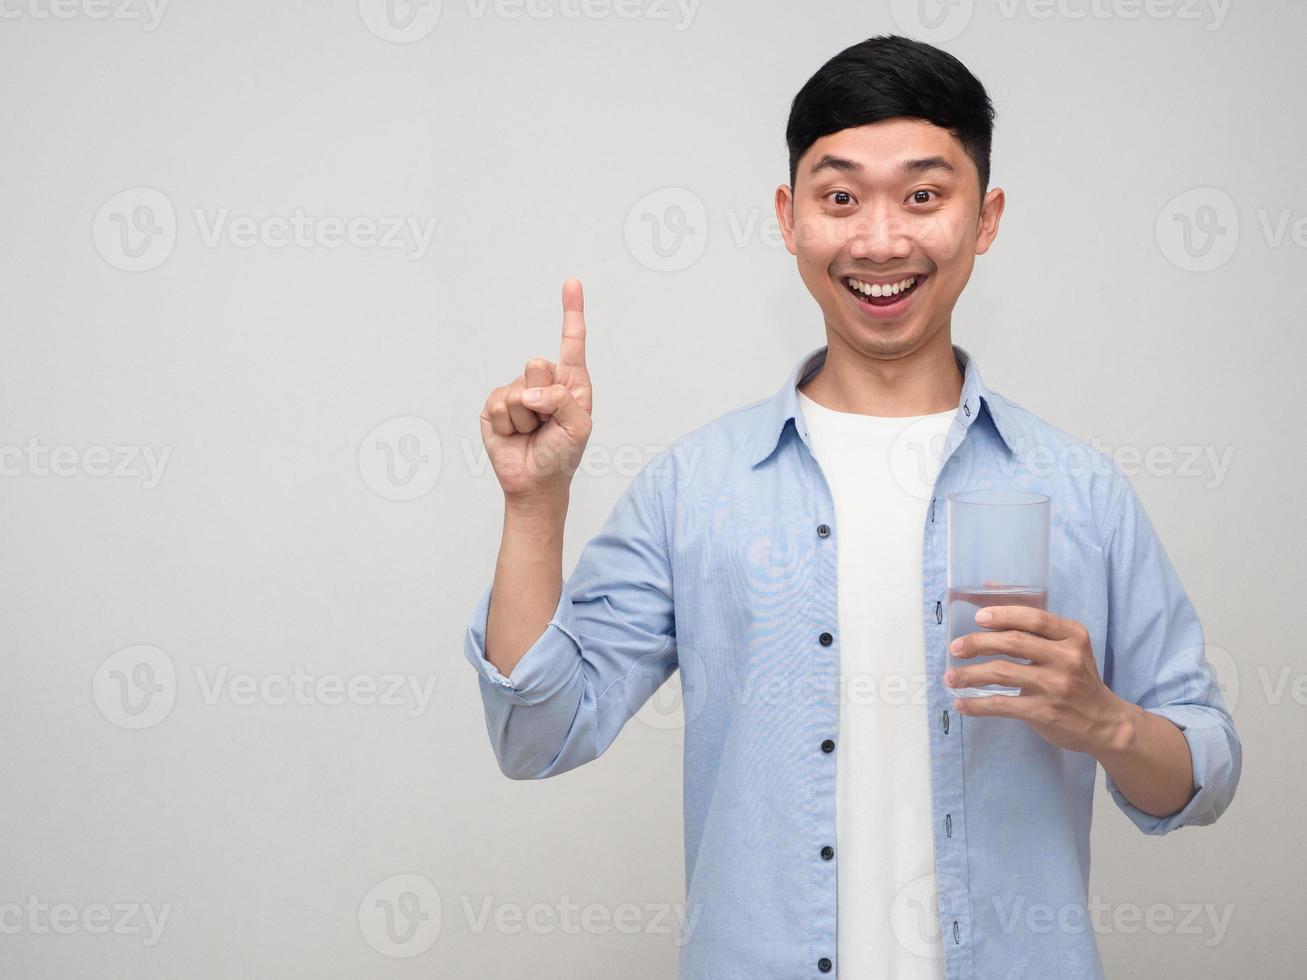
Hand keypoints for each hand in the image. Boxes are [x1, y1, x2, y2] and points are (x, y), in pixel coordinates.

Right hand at [481, 278, 593, 500]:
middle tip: (547, 423)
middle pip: (537, 365)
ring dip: (526, 419)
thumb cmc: (562, 455)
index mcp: (571, 382)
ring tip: (533, 434)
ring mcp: (518, 393)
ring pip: (516, 390)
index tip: (572, 283)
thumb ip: (561, 401)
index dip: (571, 312)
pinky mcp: (495, 407)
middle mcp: (544, 382)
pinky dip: (508, 425)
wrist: (535, 483)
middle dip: (542, 398)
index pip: (572, 342)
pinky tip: (515, 435)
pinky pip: (497, 405)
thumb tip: (528, 393)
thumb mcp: (578, 427)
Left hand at [944, 604, 1130, 755]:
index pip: (1034, 618)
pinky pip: (1003, 704)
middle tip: (955, 648)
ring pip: (1003, 673)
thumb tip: (988, 589)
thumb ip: (1033, 623)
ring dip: (970, 675)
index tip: (978, 617)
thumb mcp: (1067, 646)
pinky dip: (978, 704)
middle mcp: (1067, 658)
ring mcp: (1056, 686)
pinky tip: (962, 703)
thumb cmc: (1077, 677)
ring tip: (951, 678)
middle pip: (1013, 643)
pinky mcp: (1045, 712)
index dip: (1003, 615)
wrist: (1106, 723)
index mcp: (1072, 636)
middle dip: (978, 643)